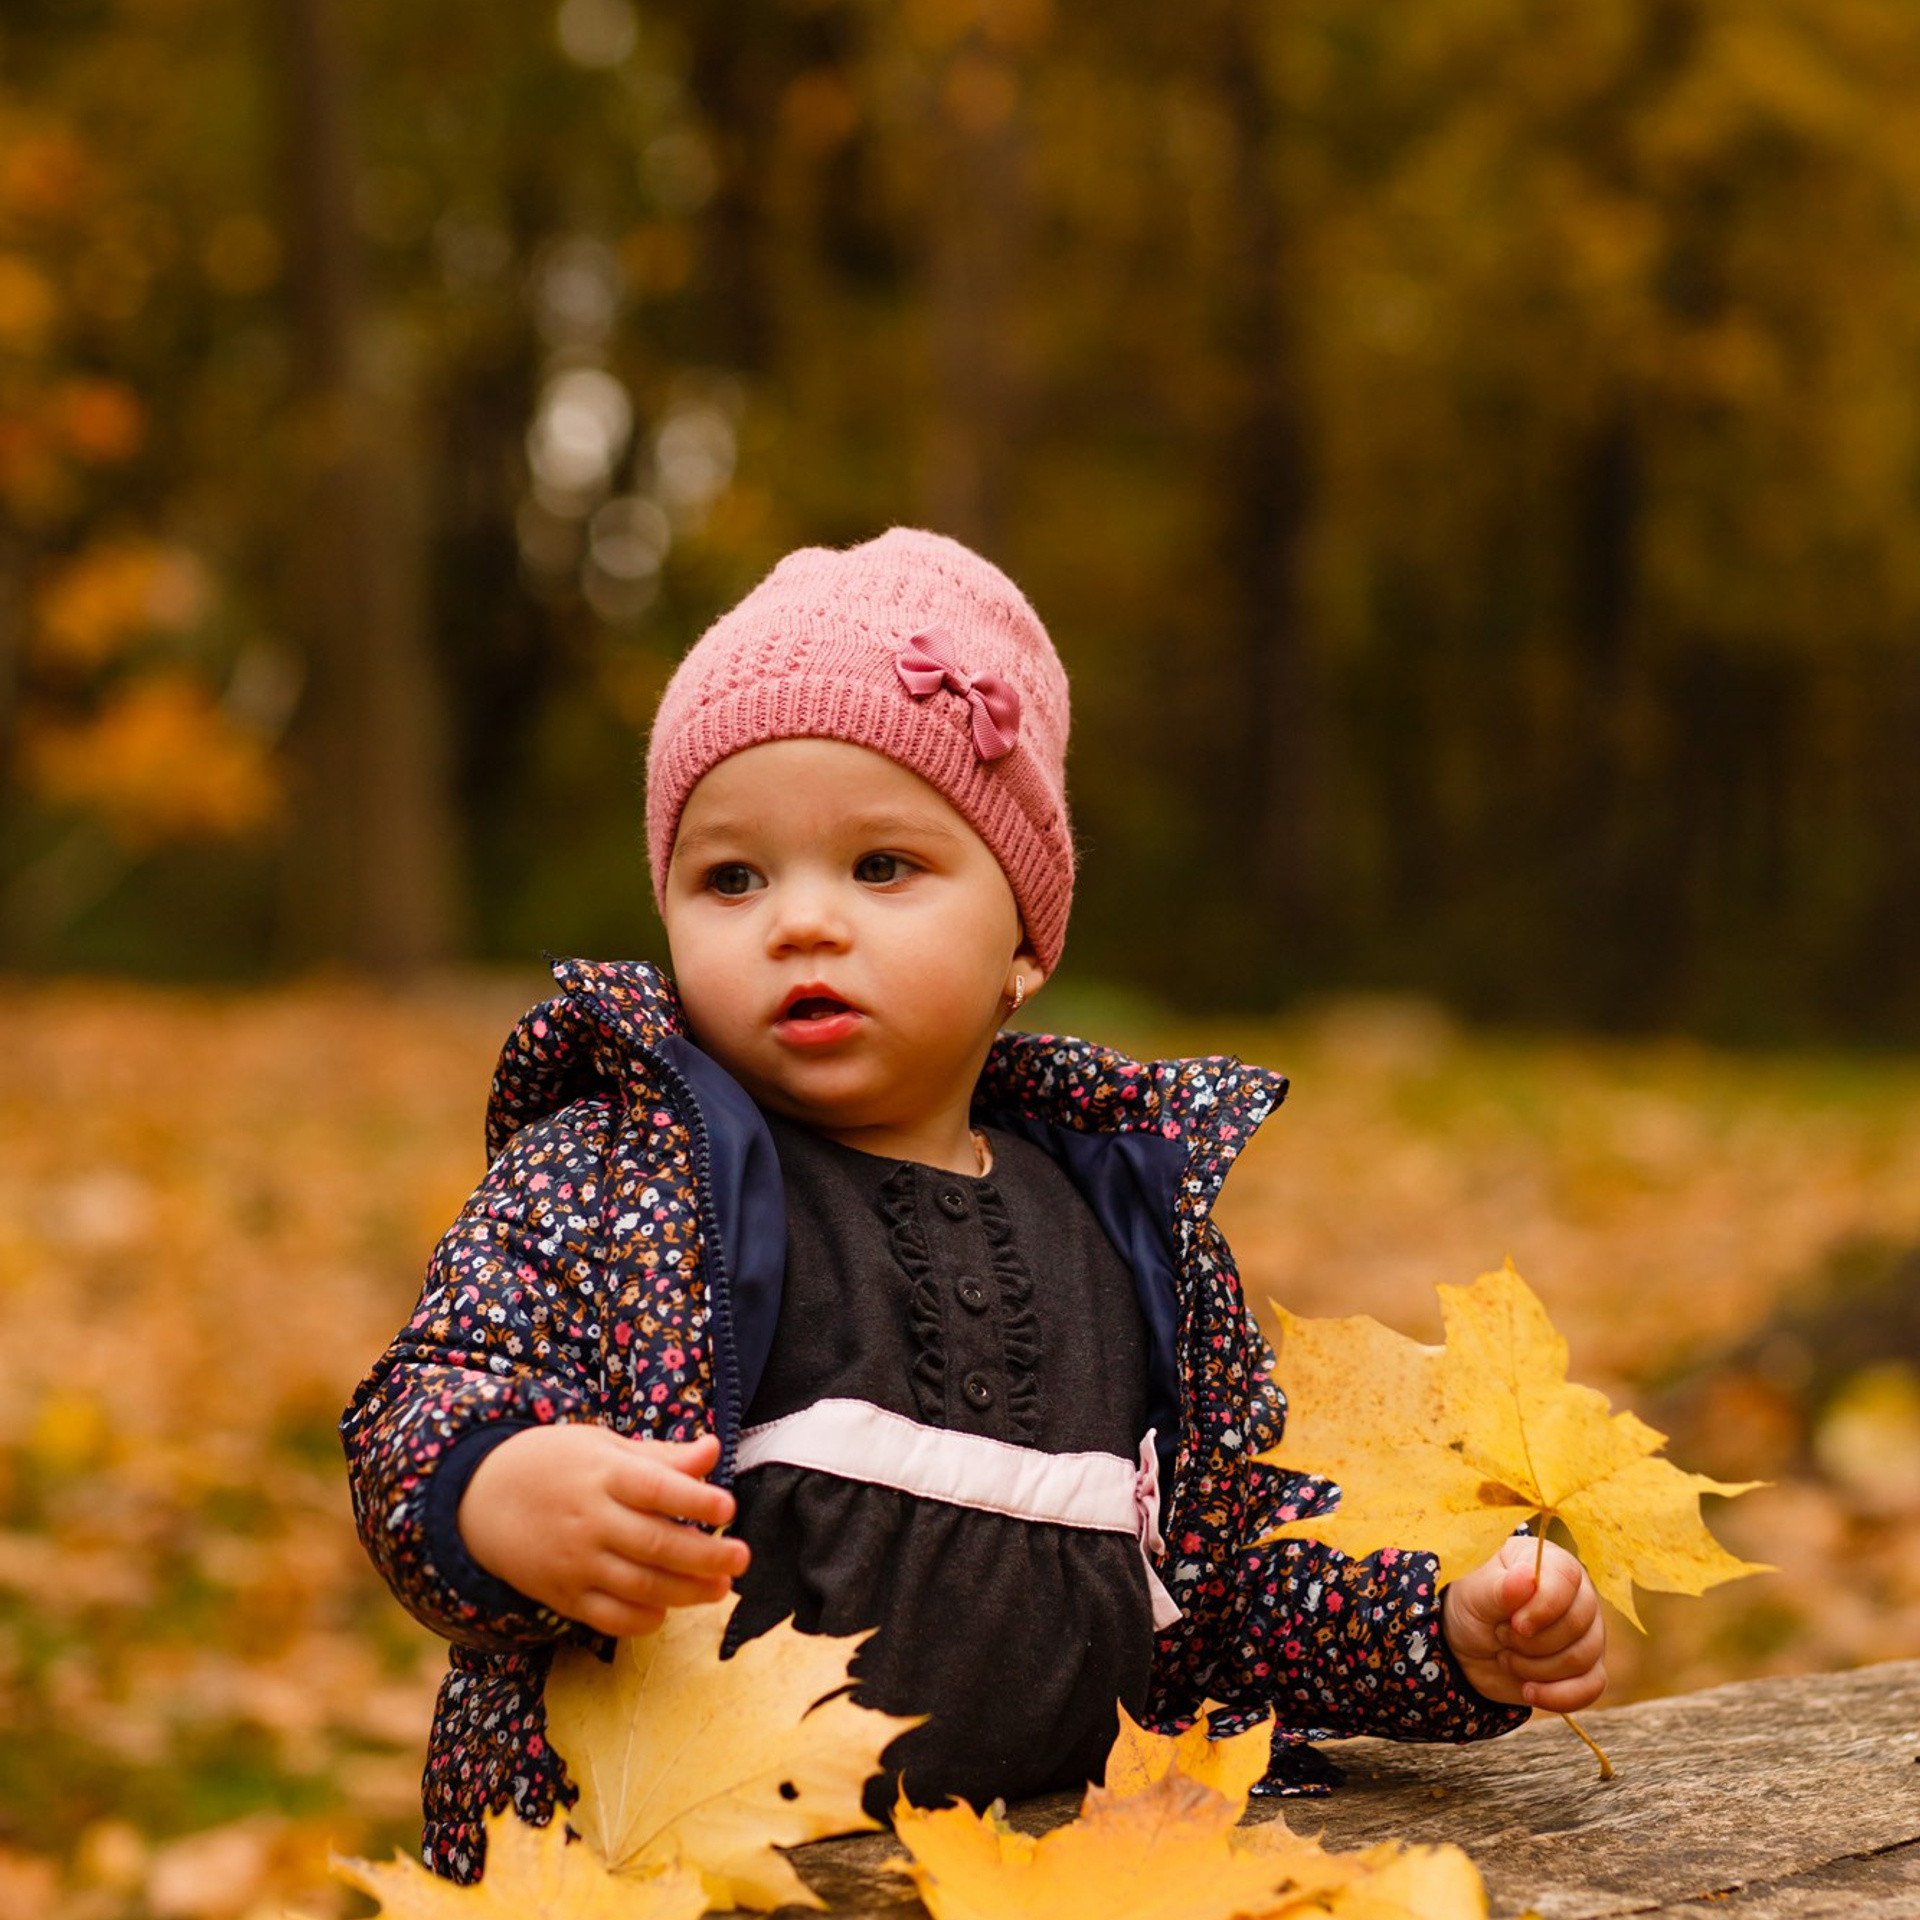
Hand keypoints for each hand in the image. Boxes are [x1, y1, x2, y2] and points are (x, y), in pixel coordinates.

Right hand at [458, 1425, 748, 1636]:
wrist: (478, 1499)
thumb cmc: (554, 1463)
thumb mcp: (603, 1446)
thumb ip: (660, 1456)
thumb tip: (713, 1450)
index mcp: (603, 1475)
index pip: (656, 1489)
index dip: (695, 1499)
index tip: (728, 1507)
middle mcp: (590, 1521)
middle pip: (656, 1544)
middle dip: (706, 1555)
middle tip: (741, 1559)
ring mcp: (575, 1562)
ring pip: (639, 1585)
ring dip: (686, 1591)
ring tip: (719, 1588)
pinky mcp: (562, 1595)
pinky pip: (608, 1617)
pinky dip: (642, 1619)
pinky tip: (666, 1609)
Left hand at [1440, 1535, 1605, 1712]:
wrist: (1467, 1646)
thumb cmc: (1472, 1606)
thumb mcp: (1474, 1594)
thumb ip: (1499, 1588)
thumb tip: (1527, 1578)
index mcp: (1549, 1562)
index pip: (1567, 1578)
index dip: (1544, 1607)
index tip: (1515, 1623)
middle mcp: (1576, 1594)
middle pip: (1577, 1624)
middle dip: (1532, 1642)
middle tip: (1501, 1635)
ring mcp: (1586, 1632)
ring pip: (1582, 1658)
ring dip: (1537, 1668)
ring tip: (1507, 1656)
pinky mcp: (1586, 1667)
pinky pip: (1591, 1687)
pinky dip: (1558, 1696)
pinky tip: (1529, 1691)